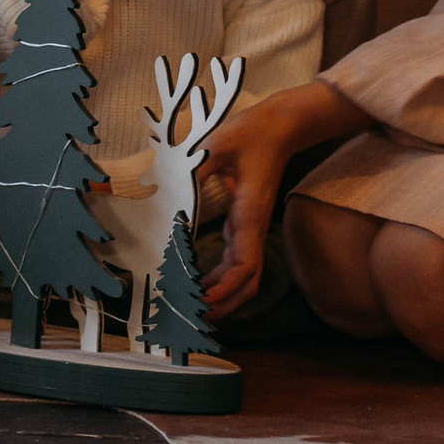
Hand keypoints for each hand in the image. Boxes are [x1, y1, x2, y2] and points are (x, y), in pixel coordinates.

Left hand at [198, 81, 372, 317]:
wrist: (278, 127)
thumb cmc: (250, 134)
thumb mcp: (216, 145)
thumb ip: (193, 168)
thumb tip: (165, 189)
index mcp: (249, 215)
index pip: (245, 266)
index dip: (226, 289)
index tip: (202, 300)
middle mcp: (251, 227)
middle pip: (247, 283)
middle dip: (224, 304)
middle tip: (192, 317)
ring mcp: (249, 228)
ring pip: (244, 276)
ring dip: (224, 297)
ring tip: (194, 309)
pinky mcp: (244, 223)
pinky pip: (237, 261)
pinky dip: (221, 279)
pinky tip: (200, 284)